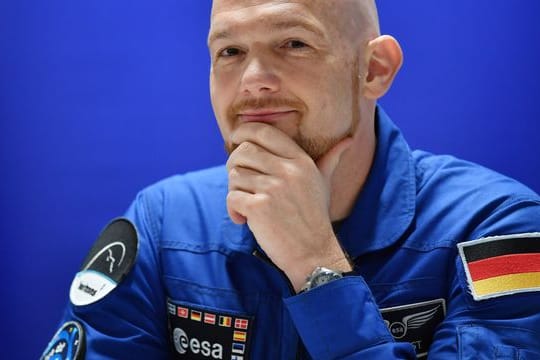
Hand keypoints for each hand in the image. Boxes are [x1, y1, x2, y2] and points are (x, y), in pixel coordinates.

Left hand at [226, 122, 352, 290]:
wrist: (313, 253)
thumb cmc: (315, 217)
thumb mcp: (324, 184)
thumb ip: (330, 160)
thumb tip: (349, 140)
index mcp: (301, 161)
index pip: (264, 131)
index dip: (244, 131)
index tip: (235, 139)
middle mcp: (287, 171)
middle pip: (243, 151)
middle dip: (234, 165)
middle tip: (239, 182)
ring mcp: (273, 189)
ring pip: (234, 175)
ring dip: (235, 191)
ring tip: (246, 204)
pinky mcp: (259, 208)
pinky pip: (231, 197)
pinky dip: (232, 210)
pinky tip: (243, 219)